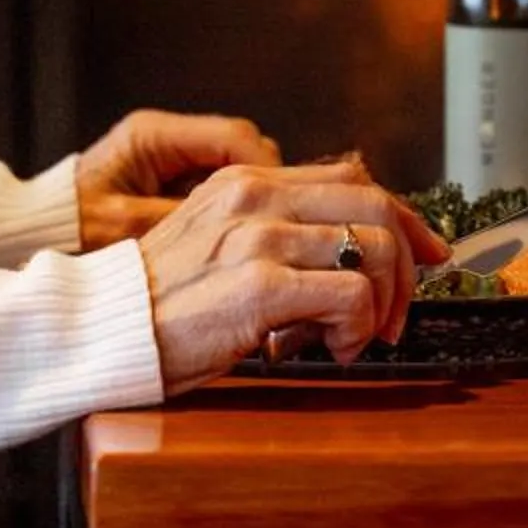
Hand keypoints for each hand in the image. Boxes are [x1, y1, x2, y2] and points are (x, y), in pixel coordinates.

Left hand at [77, 110, 281, 247]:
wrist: (31, 233)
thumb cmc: (69, 231)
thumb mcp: (125, 228)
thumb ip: (180, 220)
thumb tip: (237, 223)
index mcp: (153, 137)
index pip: (233, 136)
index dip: (266, 167)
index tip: (283, 200)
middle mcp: (165, 136)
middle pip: (241, 144)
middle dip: (265, 180)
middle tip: (279, 219)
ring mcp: (169, 154)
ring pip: (234, 162)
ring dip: (249, 193)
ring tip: (260, 230)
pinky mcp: (168, 174)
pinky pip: (216, 180)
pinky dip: (230, 202)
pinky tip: (233, 233)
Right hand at [135, 160, 448, 392]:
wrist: (99, 330)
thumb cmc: (157, 302)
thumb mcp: (215, 242)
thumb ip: (271, 230)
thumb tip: (344, 244)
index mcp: (246, 182)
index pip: (354, 180)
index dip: (404, 217)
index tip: (428, 252)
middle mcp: (254, 196)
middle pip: (375, 208)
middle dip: (407, 264)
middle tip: (398, 313)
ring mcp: (257, 237)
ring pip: (372, 250)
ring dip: (384, 303)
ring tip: (357, 337)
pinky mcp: (257, 286)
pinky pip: (349, 296)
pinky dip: (359, 328)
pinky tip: (335, 348)